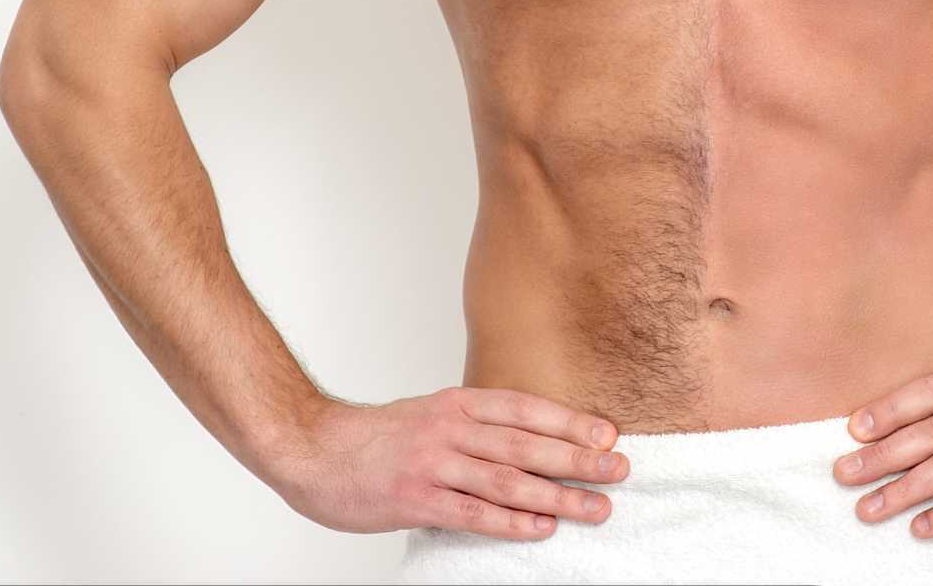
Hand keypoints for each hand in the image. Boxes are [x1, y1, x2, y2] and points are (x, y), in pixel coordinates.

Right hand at [269, 387, 630, 538]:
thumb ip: (475, 424)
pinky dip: (511, 521)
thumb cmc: (376, 437)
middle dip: (578, 458)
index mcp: (457, 404)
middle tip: (620, 469)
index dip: (570, 420)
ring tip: (596, 507)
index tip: (608, 433)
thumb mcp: (431, 414)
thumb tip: (530, 438)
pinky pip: (472, 513)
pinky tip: (541, 527)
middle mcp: (450, 429)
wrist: (312, 448)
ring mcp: (433, 464)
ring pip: (508, 480)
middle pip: (526, 444)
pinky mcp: (415, 500)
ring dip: (558, 496)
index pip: (525, 409)